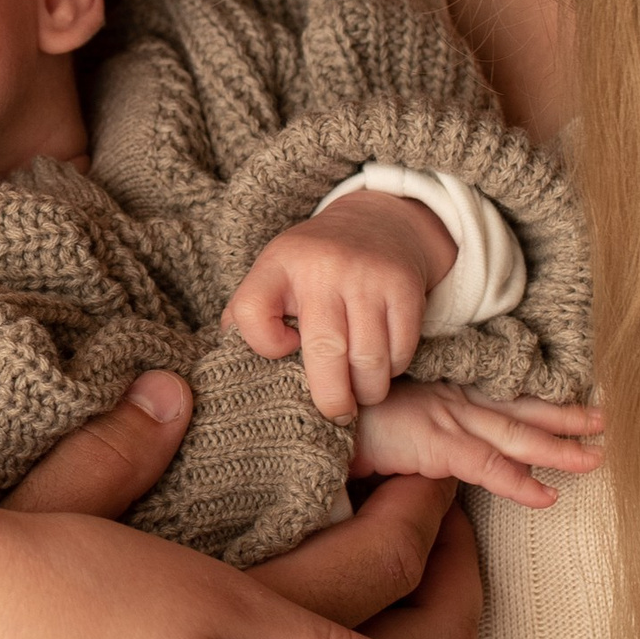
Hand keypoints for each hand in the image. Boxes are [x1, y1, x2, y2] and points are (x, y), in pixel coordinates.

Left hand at [224, 195, 455, 418]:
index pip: (252, 312)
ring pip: (369, 361)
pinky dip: (392, 370)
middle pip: (324, 351)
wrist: (377, 223)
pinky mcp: (404, 288)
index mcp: (279, 264)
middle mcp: (323, 267)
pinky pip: (400, 351)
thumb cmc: (314, 267)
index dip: (263, 345)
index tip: (283, 350)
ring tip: (360, 393)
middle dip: (331, 398)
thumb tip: (236, 366)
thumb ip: (250, 315)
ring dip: (366, 391)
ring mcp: (367, 277)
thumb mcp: (274, 275)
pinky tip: (381, 366)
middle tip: (334, 415)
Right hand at [351, 381, 605, 509]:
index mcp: (441, 387)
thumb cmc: (337, 413)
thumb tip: (429, 462)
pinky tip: (549, 498)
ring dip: (560, 446)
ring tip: (597, 457)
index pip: (500, 390)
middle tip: (603, 421)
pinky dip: (520, 484)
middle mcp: (450, 397)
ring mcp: (445, 417)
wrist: (305, 409)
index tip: (571, 395)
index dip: (537, 394)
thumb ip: (413, 435)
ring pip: (516, 435)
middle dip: (564, 415)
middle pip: (519, 406)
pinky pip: (488, 466)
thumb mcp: (383, 416)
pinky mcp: (434, 443)